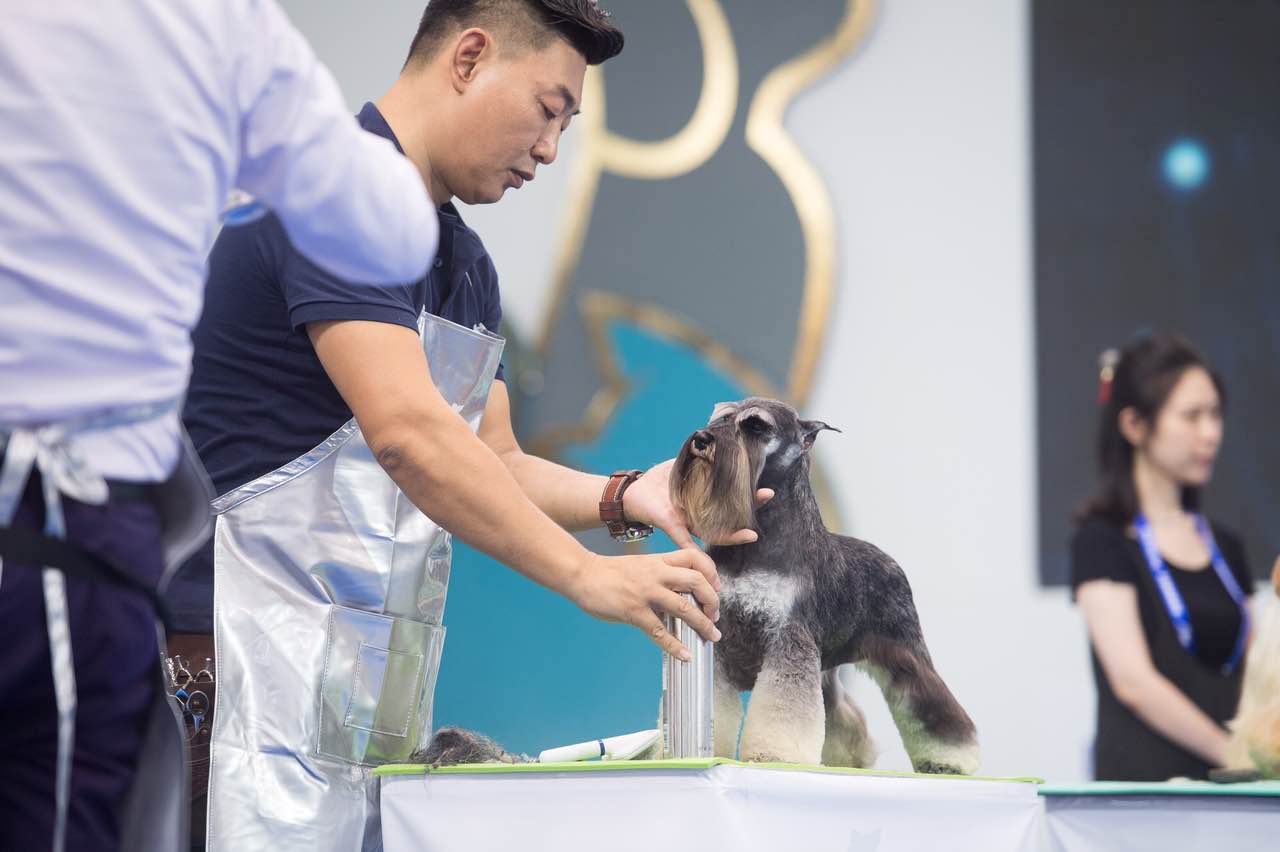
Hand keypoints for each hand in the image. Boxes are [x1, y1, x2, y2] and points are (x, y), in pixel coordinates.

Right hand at [569, 548, 721, 659]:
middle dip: (713, 599)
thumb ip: (660, 575)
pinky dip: (674, 646)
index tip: (716, 587)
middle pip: (697, 580)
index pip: (694, 557)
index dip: (711, 572)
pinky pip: (659, 631)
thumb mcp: (640, 565)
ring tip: (711, 636)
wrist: (582, 573)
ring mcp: (646, 592)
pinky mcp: (634, 611)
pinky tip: (683, 655)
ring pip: (684, 607)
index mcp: (658, 561)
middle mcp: (656, 574)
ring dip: (702, 624)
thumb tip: (679, 594)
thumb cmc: (608, 572)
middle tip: (715, 614)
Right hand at [623, 458, 773, 547]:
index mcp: (701, 521)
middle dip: (751, 501)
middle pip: (732, 504)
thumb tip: (698, 563)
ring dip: (742, 479)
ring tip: (757, 472)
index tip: (753, 534)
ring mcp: (702, 487)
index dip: (739, 533)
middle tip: (767, 494)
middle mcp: (706, 504)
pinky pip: (713, 464)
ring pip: (727, 484)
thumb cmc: (651, 512)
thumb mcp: (669, 526)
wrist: (635, 491)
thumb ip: (684, 542)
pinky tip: (737, 453)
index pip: (725, 530)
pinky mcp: (696, 469)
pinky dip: (723, 459)